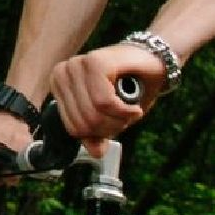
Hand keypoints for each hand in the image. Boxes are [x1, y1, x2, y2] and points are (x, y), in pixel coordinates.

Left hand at [49, 44, 163, 156]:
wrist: (155, 63)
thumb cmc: (130, 87)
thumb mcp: (110, 117)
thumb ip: (97, 134)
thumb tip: (96, 152)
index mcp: (59, 84)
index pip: (73, 128)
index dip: (99, 133)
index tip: (115, 120)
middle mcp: (62, 72)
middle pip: (83, 124)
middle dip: (111, 127)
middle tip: (125, 114)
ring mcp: (76, 64)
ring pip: (93, 115)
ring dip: (120, 120)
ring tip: (129, 109)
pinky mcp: (95, 62)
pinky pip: (104, 102)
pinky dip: (124, 111)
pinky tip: (134, 107)